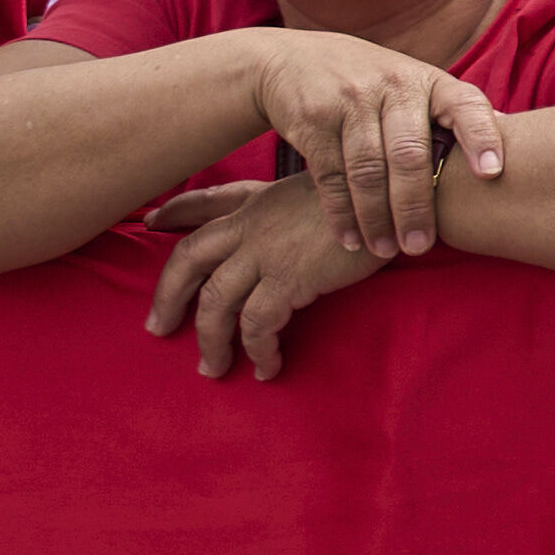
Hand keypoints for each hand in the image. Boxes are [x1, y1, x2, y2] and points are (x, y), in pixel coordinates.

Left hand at [146, 178, 387, 377]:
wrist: (402, 196)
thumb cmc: (373, 193)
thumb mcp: (324, 186)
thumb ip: (296, 202)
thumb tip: (293, 218)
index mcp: (260, 200)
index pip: (205, 203)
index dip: (174, 212)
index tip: (152, 223)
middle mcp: (253, 223)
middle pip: (189, 259)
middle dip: (167, 296)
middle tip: (158, 328)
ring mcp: (267, 252)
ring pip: (216, 303)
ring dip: (209, 340)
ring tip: (211, 368)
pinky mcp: (290, 278)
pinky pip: (257, 324)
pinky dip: (258, 350)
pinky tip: (266, 367)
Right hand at [245, 24, 512, 258]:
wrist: (293, 61)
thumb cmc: (375, 86)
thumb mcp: (415, 87)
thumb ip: (452, 115)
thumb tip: (519, 148)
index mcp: (431, 82)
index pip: (466, 105)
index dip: (482, 137)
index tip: (492, 174)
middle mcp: (394, 87)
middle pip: (410, 153)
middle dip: (416, 206)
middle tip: (421, 247)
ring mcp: (351, 101)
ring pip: (368, 170)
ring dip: (377, 217)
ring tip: (386, 250)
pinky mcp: (314, 120)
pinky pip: (331, 175)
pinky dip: (341, 213)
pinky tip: (351, 240)